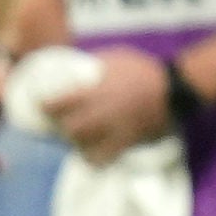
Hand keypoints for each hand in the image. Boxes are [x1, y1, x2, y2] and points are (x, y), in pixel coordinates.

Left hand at [45, 46, 173, 163]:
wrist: (174, 89)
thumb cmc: (143, 69)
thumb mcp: (115, 57)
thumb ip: (93, 65)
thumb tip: (76, 68)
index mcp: (95, 90)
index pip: (59, 102)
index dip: (45, 106)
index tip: (41, 106)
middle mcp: (100, 112)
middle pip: (69, 128)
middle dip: (60, 127)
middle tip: (59, 123)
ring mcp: (113, 130)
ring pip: (83, 145)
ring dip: (75, 142)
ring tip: (74, 138)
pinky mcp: (126, 142)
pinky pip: (103, 159)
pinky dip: (93, 159)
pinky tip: (91, 155)